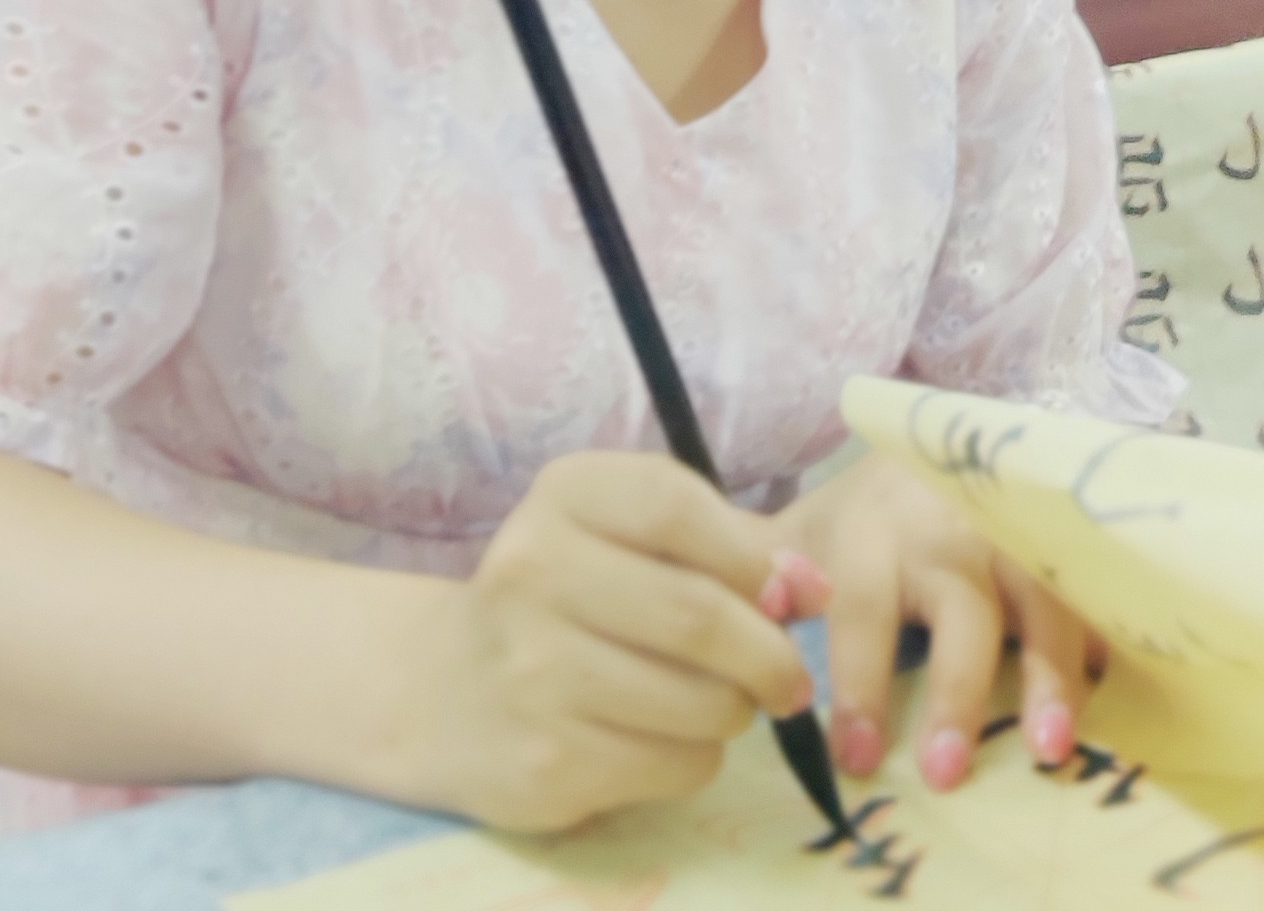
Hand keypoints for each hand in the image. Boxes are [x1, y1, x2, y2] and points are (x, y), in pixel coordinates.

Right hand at [404, 453, 822, 833]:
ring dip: (735, 711)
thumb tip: (815, 588)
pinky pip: (676, 765)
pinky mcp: (545, 760)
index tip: (786, 593)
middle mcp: (531, 572)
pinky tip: (660, 739)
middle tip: (786, 677)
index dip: (753, 557)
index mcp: (562, 497)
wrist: (448, 693)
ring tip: (715, 704)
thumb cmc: (571, 601)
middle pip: (699, 614)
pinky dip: (696, 758)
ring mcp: (531, 671)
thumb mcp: (632, 541)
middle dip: (769, 654)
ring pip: (701, 701)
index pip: (676, 507)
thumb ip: (728, 548)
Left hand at [788, 452, 1092, 796]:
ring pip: (1042, 601)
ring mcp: (1018, 534)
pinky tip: (1112, 695)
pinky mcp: (1064, 545)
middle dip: (957, 691)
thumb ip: (759, 577)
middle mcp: (950, 531)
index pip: (864, 611)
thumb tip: (726, 621)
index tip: (860, 758)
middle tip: (948, 772)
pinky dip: (1105, 642)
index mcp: (876, 535)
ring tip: (1052, 748)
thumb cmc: (863, 519)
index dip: (862, 685)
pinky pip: (1092, 591)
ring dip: (1050, 676)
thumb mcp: (800, 536)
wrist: (937, 442)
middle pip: (961, 610)